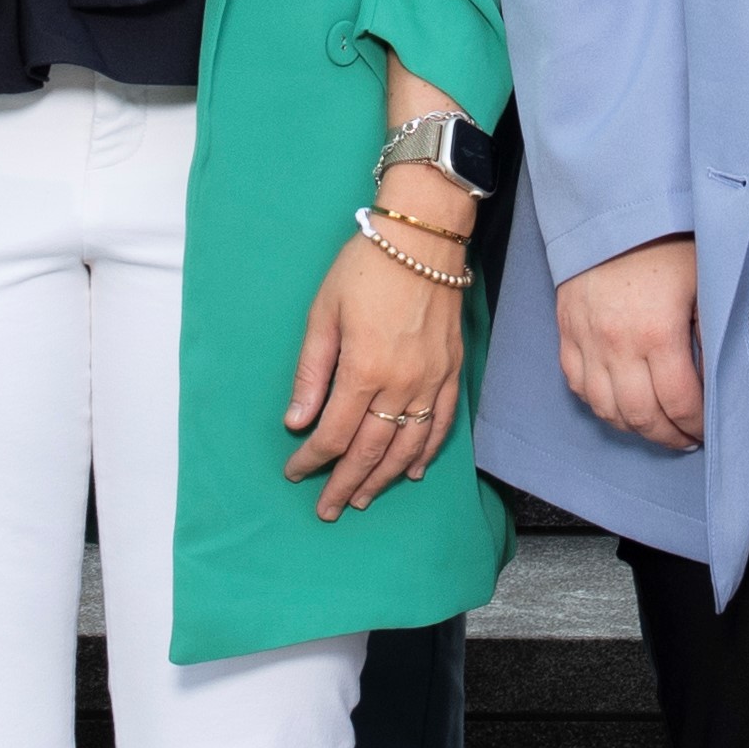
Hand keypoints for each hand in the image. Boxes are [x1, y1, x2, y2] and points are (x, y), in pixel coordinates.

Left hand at [286, 201, 469, 518]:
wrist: (423, 238)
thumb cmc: (365, 268)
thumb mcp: (323, 313)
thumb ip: (312, 372)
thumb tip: (297, 422)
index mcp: (364, 369)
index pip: (334, 433)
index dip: (312, 460)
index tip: (295, 472)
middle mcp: (402, 383)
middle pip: (370, 450)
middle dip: (345, 483)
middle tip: (327, 509)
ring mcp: (432, 379)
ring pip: (407, 445)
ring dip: (383, 478)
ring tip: (363, 498)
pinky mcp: (453, 371)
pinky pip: (441, 423)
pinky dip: (425, 452)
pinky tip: (409, 471)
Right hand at [556, 234, 706, 451]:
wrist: (610, 208)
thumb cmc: (664, 240)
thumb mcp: (703, 282)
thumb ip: (709, 332)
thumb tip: (714, 374)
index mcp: (658, 334)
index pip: (680, 403)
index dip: (696, 424)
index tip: (707, 429)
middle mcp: (618, 347)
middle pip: (642, 417)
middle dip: (667, 436)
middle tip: (684, 438)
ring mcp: (587, 342)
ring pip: (606, 410)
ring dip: (633, 427)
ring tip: (654, 427)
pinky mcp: (566, 333)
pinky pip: (578, 385)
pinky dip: (599, 404)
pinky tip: (618, 405)